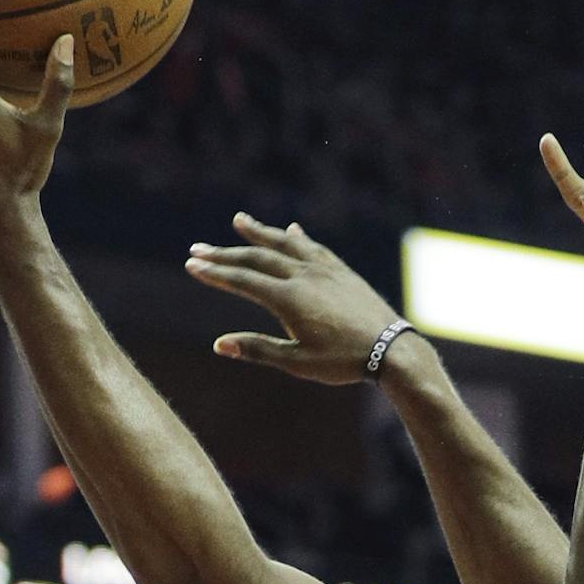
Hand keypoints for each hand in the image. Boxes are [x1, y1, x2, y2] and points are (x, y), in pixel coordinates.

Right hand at [184, 215, 409, 384]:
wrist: (391, 349)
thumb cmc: (343, 362)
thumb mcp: (297, 362)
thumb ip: (258, 349)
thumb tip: (219, 344)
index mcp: (289, 299)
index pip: (243, 280)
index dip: (216, 273)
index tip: (192, 265)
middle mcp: (304, 276)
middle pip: (257, 258)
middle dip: (225, 253)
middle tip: (198, 248)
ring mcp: (324, 270)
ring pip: (285, 244)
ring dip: (260, 233)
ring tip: (238, 221)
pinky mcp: (341, 271)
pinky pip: (314, 247)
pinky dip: (297, 237)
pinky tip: (291, 230)